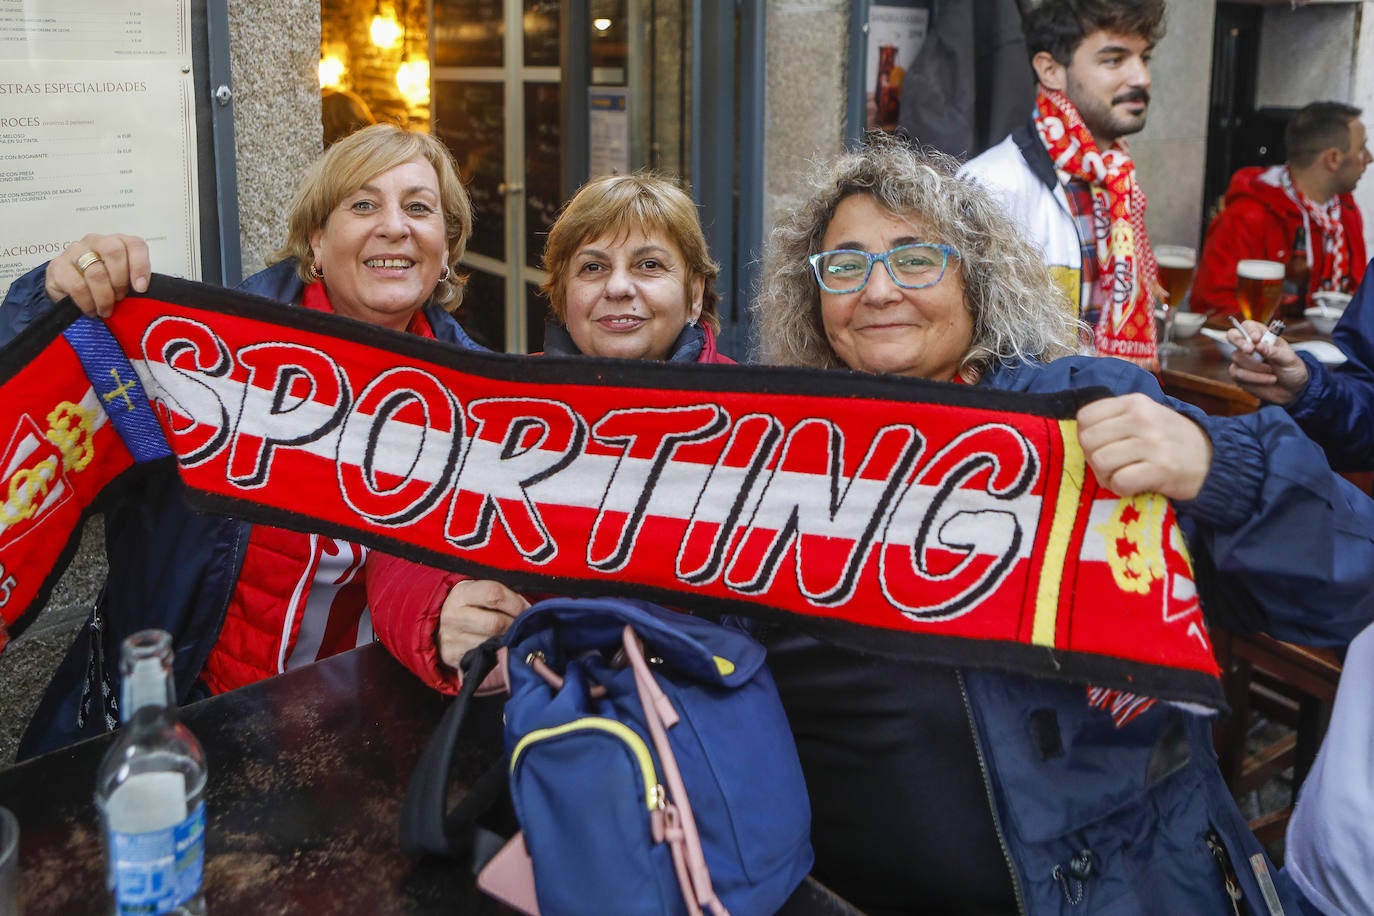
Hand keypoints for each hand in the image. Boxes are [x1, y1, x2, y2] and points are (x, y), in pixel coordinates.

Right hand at [44, 233, 151, 318]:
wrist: (67, 291)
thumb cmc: (103, 285)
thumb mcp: (123, 282)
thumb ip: (134, 282)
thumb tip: (143, 294)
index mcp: (118, 242)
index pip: (135, 244)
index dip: (140, 266)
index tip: (140, 288)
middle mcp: (96, 241)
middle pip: (114, 251)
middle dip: (120, 280)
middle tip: (119, 298)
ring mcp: (75, 251)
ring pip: (96, 272)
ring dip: (104, 296)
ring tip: (106, 310)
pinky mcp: (58, 266)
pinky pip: (77, 286)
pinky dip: (88, 302)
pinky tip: (91, 310)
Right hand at [435, 579, 528, 669]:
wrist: (441, 628)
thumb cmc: (472, 607)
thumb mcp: (481, 593)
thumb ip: (505, 597)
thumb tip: (530, 612)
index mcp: (462, 592)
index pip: (494, 593)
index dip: (516, 603)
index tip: (527, 610)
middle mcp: (453, 615)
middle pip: (495, 623)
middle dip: (515, 626)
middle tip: (524, 628)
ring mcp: (451, 638)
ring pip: (492, 644)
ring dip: (508, 643)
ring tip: (513, 639)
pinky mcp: (453, 658)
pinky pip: (485, 659)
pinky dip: (498, 655)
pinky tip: (501, 650)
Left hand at [1076, 393, 1212, 500]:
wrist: (1213, 459)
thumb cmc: (1169, 440)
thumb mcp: (1145, 416)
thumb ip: (1114, 418)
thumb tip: (1080, 433)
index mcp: (1134, 402)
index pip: (1085, 417)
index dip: (1087, 436)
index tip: (1103, 446)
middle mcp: (1143, 418)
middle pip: (1088, 441)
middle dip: (1094, 459)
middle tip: (1112, 466)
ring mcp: (1153, 442)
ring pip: (1100, 462)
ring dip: (1106, 477)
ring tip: (1123, 476)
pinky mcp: (1162, 468)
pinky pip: (1120, 482)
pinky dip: (1121, 489)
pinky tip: (1133, 486)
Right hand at [1226, 319, 1307, 405]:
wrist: (1292, 390)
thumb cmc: (1292, 369)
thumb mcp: (1289, 359)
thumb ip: (1274, 351)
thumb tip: (1259, 345)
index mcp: (1263, 336)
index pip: (1248, 326)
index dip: (1249, 330)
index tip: (1256, 339)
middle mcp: (1250, 346)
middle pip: (1232, 336)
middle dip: (1239, 342)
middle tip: (1250, 350)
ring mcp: (1242, 360)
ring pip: (1237, 357)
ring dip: (1255, 367)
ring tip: (1271, 372)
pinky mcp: (1239, 375)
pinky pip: (1238, 374)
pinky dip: (1254, 378)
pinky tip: (1267, 380)